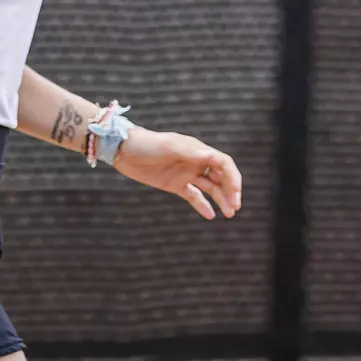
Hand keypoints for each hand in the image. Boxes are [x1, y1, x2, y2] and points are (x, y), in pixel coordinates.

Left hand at [114, 127, 242, 219]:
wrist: (125, 150)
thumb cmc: (148, 144)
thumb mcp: (168, 146)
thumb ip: (189, 152)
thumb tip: (210, 156)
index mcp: (198, 151)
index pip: (224, 164)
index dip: (233, 178)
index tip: (235, 194)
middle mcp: (196, 162)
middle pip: (221, 177)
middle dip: (231, 191)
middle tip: (235, 207)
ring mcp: (186, 174)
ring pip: (210, 188)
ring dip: (221, 200)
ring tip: (229, 214)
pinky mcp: (175, 185)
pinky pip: (193, 196)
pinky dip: (202, 205)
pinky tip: (211, 216)